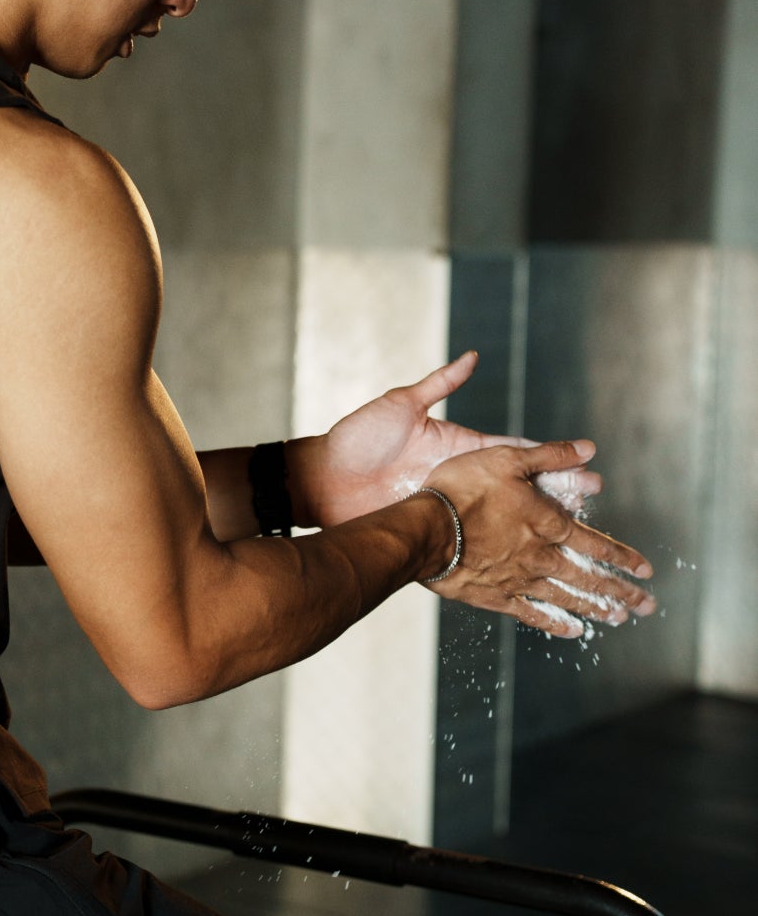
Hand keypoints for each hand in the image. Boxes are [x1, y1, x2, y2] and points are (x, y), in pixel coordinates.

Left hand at [290, 351, 599, 528]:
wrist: (321, 479)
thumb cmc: (356, 439)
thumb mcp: (400, 404)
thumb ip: (439, 385)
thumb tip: (472, 357)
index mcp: (457, 446)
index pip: (514, 451)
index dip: (550, 455)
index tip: (586, 456)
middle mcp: (460, 478)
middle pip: (519, 486)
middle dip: (557, 490)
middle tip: (595, 494)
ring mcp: (450, 505)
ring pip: (504, 517)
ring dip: (537, 523)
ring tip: (576, 530)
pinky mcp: (433, 527)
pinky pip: (474, 539)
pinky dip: (500, 548)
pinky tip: (526, 558)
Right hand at [422, 437, 656, 637]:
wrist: (423, 532)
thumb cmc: (461, 490)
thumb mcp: (506, 459)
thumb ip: (549, 455)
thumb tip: (587, 448)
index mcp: (547, 523)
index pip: (597, 544)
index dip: (624, 558)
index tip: (646, 572)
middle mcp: (540, 557)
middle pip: (590, 578)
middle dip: (621, 592)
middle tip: (647, 606)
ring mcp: (519, 580)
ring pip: (567, 599)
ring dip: (596, 609)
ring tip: (619, 619)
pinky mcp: (495, 596)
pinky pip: (533, 614)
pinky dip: (556, 623)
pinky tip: (572, 630)